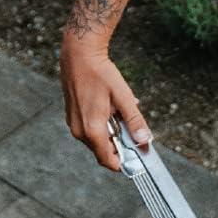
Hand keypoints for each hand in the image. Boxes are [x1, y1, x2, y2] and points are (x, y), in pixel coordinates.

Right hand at [60, 41, 149, 170]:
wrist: (78, 54)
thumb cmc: (100, 73)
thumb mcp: (123, 97)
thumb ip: (135, 121)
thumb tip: (145, 140)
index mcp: (92, 129)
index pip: (108, 160)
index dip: (123, 163)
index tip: (136, 157)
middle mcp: (79, 131)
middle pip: (103, 150)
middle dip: (119, 143)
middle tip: (130, 126)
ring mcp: (74, 124)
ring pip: (97, 139)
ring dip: (112, 132)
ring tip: (119, 111)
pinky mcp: (72, 117)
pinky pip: (90, 129)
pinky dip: (103, 124)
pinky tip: (110, 107)